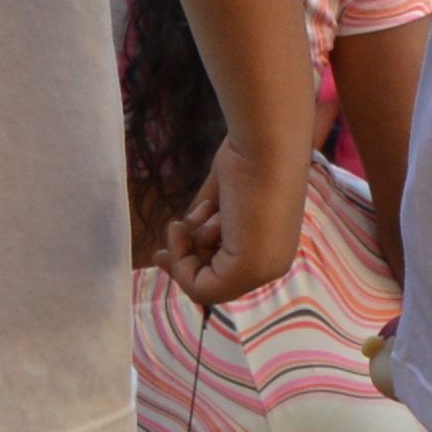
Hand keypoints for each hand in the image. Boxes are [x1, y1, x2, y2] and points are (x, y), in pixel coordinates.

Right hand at [157, 126, 312, 309]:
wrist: (265, 144)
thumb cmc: (248, 158)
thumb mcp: (222, 197)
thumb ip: (207, 222)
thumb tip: (186, 233)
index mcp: (273, 247)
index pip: (228, 270)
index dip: (195, 260)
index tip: (171, 240)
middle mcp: (272, 264)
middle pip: (214, 281)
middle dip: (183, 263)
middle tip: (158, 253)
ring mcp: (262, 271)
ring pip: (205, 285)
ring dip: (188, 248)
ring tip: (202, 212)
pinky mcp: (248, 270)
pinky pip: (200, 288)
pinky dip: (180, 260)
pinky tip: (181, 227)